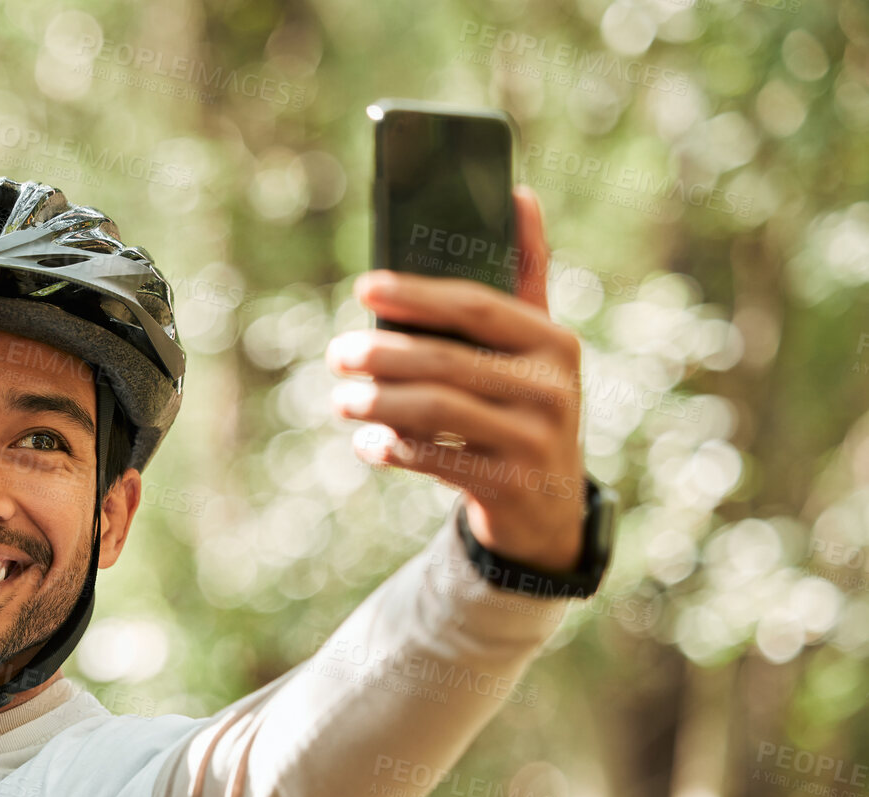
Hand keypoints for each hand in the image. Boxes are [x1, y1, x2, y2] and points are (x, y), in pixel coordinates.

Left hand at [325, 186, 586, 572]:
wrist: (549, 506)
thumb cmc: (525, 406)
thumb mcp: (533, 347)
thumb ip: (524, 278)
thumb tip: (518, 195)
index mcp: (553, 342)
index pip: (478, 306)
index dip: (417, 294)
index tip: (365, 286)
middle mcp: (552, 389)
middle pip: (446, 361)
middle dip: (381, 354)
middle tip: (337, 353)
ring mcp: (532, 440)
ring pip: (435, 411)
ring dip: (377, 403)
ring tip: (341, 399)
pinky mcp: (507, 485)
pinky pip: (433, 460)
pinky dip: (391, 448)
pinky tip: (366, 443)